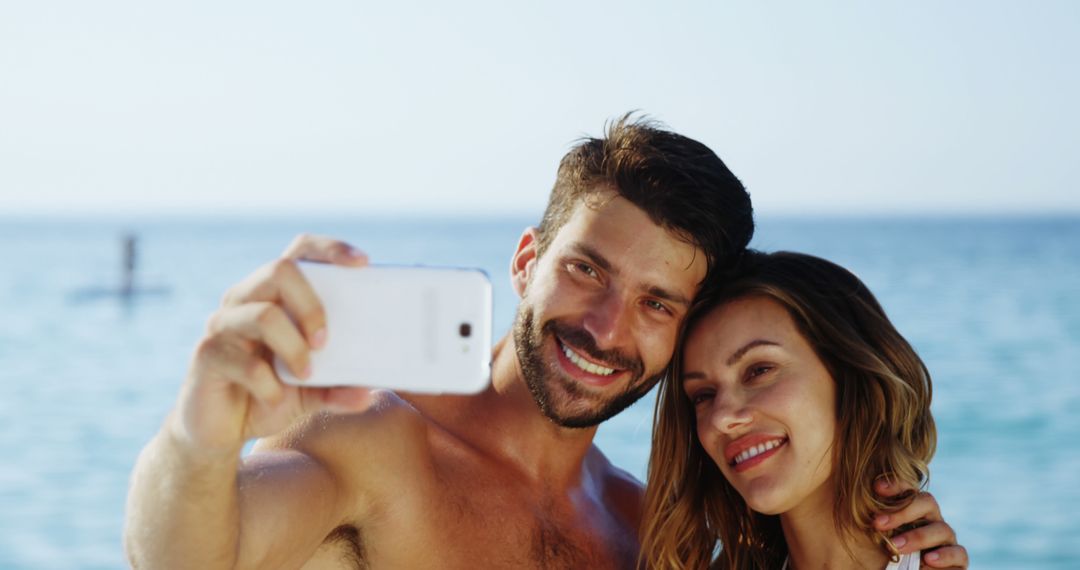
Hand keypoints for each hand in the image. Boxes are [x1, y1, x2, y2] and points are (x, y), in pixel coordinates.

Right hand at [170, 234, 375, 455]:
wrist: (220, 433)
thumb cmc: (270, 397)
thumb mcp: (312, 394)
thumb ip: (338, 389)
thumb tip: (369, 393)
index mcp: (274, 295)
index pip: (300, 252)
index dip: (330, 250)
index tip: (363, 263)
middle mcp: (246, 299)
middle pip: (280, 269)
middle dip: (312, 304)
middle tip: (325, 342)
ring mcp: (224, 324)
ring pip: (264, 314)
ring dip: (294, 348)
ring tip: (306, 374)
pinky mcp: (207, 355)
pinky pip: (245, 362)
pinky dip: (270, 385)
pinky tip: (276, 399)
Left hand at [873, 478, 967, 568]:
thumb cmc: (879, 557)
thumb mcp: (872, 536)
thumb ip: (872, 519)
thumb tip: (850, 496)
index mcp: (911, 508)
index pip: (909, 488)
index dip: (896, 484)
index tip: (876, 488)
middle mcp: (931, 520)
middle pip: (927, 502)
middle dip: (902, 511)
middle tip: (877, 524)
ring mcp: (945, 540)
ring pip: (942, 528)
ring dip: (918, 536)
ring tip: (895, 546)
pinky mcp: (957, 561)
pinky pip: (958, 554)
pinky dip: (944, 556)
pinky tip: (927, 560)